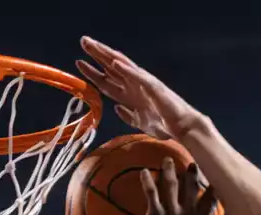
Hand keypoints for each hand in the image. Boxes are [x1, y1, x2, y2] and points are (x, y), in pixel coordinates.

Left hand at [77, 37, 204, 140]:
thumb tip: (117, 108)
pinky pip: (138, 77)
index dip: (92, 72)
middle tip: (83, 41)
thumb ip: (128, 115)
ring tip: (95, 45)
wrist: (182, 128)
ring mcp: (144, 84)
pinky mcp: (154, 87)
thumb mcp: (140, 122)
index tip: (79, 63)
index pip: (107, 80)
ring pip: (123, 66)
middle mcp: (135, 85)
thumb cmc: (164, 124)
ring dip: (108, 55)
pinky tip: (115, 63)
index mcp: (129, 94)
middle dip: (97, 55)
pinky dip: (127, 70)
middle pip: (112, 67)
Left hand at [138, 159, 218, 214]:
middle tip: (192, 162)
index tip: (214, 178)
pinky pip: (152, 194)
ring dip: (170, 171)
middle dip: (192, 174)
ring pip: (172, 186)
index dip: (212, 188)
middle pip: (192, 188)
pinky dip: (147, 182)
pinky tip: (142, 172)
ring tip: (167, 159)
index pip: (211, 201)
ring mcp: (172, 213)